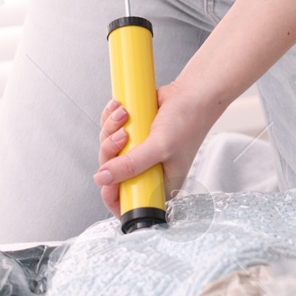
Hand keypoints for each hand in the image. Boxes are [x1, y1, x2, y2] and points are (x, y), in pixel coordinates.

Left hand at [93, 81, 215, 214]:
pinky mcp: (132, 133)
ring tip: (125, 117)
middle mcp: (146, 169)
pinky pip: (110, 130)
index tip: (106, 178)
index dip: (111, 193)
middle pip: (111, 172)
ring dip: (111, 129)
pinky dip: (111, 118)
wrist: (191, 93)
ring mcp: (138, 151)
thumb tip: (103, 177)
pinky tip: (121, 109)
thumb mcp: (160, 148)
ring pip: (108, 148)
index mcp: (158, 183)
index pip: (127, 201)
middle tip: (124, 137)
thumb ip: (131, 165)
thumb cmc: (188, 122)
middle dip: (110, 151)